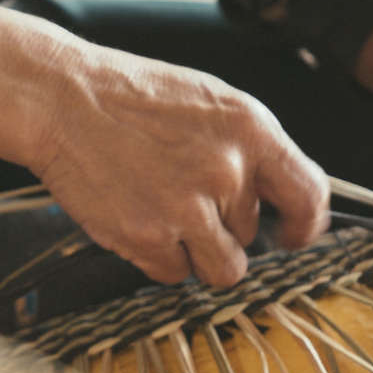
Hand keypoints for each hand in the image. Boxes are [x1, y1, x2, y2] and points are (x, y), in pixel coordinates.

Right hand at [0, 0, 328, 286]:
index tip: (290, 234)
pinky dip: (156, 256)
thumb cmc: (131, 99)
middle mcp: (228, 171)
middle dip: (223, 227)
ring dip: (197, 253)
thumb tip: (278, 198)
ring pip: (222, 267)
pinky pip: (174, 273)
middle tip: (181, 195)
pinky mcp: (150, 236)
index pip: (309, 195)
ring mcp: (189, 208)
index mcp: (252, 130)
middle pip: (252, 236)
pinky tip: (135, 216)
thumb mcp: (210, 104)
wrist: (62, 100)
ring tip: (162, 212)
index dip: (304, 225)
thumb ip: (250, 150)